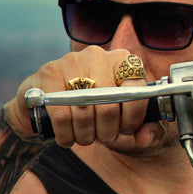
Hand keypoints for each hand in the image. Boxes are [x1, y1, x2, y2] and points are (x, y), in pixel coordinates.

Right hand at [3, 47, 153, 147]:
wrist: (48, 105)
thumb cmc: (94, 112)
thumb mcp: (125, 120)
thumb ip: (146, 129)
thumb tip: (146, 137)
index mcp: (121, 60)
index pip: (136, 89)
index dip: (132, 117)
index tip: (126, 129)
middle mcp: (96, 55)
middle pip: (108, 104)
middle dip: (107, 131)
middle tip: (103, 137)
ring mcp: (69, 62)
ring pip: (84, 111)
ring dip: (86, 135)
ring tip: (86, 137)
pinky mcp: (46, 74)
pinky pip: (60, 114)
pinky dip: (66, 134)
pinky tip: (68, 137)